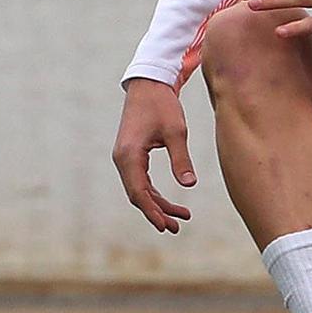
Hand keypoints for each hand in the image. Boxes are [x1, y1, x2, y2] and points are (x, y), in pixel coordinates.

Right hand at [112, 79, 195, 233]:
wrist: (149, 84)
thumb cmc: (162, 105)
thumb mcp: (176, 132)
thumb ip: (181, 159)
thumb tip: (189, 185)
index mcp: (130, 155)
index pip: (139, 192)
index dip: (152, 211)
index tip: (166, 226)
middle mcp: (122, 159)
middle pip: (137, 195)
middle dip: (156, 212)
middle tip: (176, 227)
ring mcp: (125, 158)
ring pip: (139, 189)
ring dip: (157, 204)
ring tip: (180, 217)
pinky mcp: (131, 155)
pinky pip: (140, 180)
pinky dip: (154, 193)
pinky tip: (169, 202)